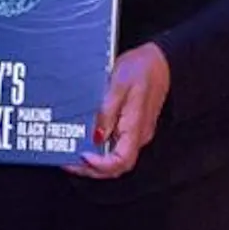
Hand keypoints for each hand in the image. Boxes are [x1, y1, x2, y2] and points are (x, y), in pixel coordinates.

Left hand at [66, 43, 170, 180]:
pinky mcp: (131, 126)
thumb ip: (107, 112)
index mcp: (136, 128)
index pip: (121, 161)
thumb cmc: (141, 69)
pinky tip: (85, 141)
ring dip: (94, 161)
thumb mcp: (119, 85)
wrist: (160, 60)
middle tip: (68, 162)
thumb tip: (97, 137)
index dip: (100, 165)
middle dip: (92, 169)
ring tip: (72, 154)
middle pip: (116, 166)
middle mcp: (138, 135)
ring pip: (115, 158)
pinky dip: (99, 149)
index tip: (82, 156)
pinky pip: (115, 145)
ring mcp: (135, 132)